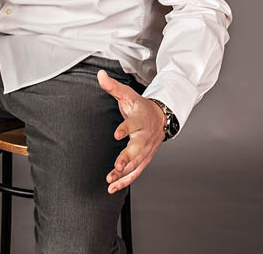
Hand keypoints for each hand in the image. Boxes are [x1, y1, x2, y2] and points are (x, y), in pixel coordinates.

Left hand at [97, 69, 165, 193]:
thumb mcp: (128, 95)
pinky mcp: (145, 158)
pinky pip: (136, 172)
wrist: (162, 117)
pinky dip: (125, 181)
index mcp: (140, 119)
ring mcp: (146, 149)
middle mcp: (145, 136)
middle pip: (138, 148)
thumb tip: (100, 75)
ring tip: (111, 180)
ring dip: (124, 173)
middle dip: (128, 158)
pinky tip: (113, 187)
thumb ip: (113, 87)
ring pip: (137, 163)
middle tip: (118, 166)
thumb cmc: (141, 107)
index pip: (133, 124)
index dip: (125, 129)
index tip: (117, 134)